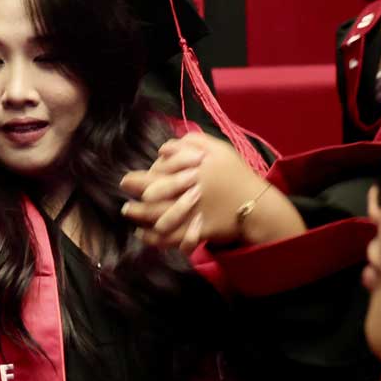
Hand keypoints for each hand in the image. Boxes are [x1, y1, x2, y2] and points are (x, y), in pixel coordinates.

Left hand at [119, 132, 274, 248]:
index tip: (130, 178)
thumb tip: (164, 148)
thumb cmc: (237, 175)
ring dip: (141, 215)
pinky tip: (142, 234)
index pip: (161, 171)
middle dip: (136, 190)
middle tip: (122, 188)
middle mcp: (191, 192)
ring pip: (161, 215)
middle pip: (157, 192)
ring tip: (127, 211)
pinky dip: (155, 238)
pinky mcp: (197, 231)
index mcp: (194, 171)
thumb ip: (193, 142)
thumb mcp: (220, 150)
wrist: (258, 205)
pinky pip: (171, 237)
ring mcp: (194, 214)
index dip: (143, 175)